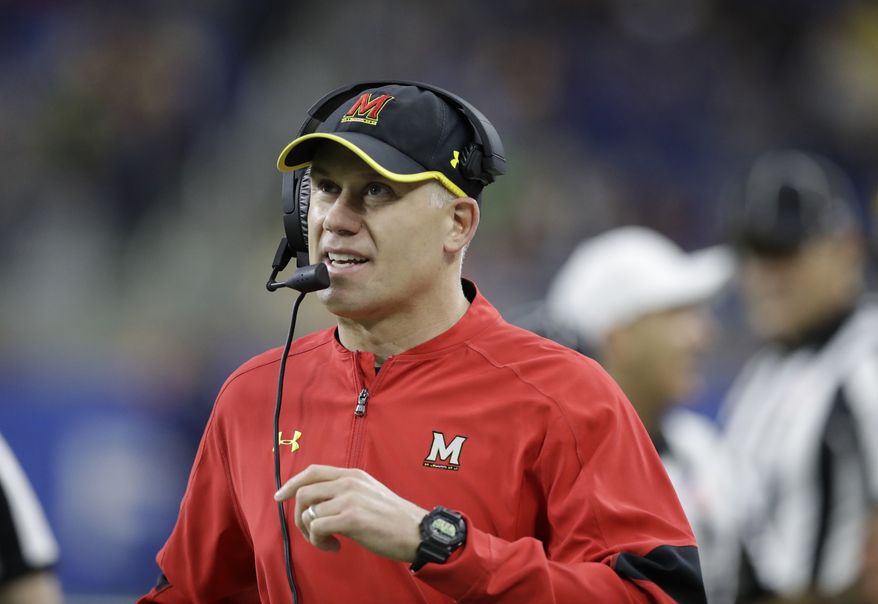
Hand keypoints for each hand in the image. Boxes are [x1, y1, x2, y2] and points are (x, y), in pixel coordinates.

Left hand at [274, 464, 427, 561]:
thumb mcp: (369, 494)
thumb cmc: (393, 519)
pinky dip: (319, 542)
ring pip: (309, 513)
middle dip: (299, 517)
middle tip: (311, 534)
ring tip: (327, 542)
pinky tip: (335, 547)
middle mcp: (349, 483)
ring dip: (310, 533)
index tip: (280, 497)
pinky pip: (317, 527)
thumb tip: (317, 505)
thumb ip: (345, 493)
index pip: (313, 471)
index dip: (291, 483)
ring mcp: (349, 499)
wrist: (417, 531)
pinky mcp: (351, 518)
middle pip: (304, 492)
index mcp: (353, 475)